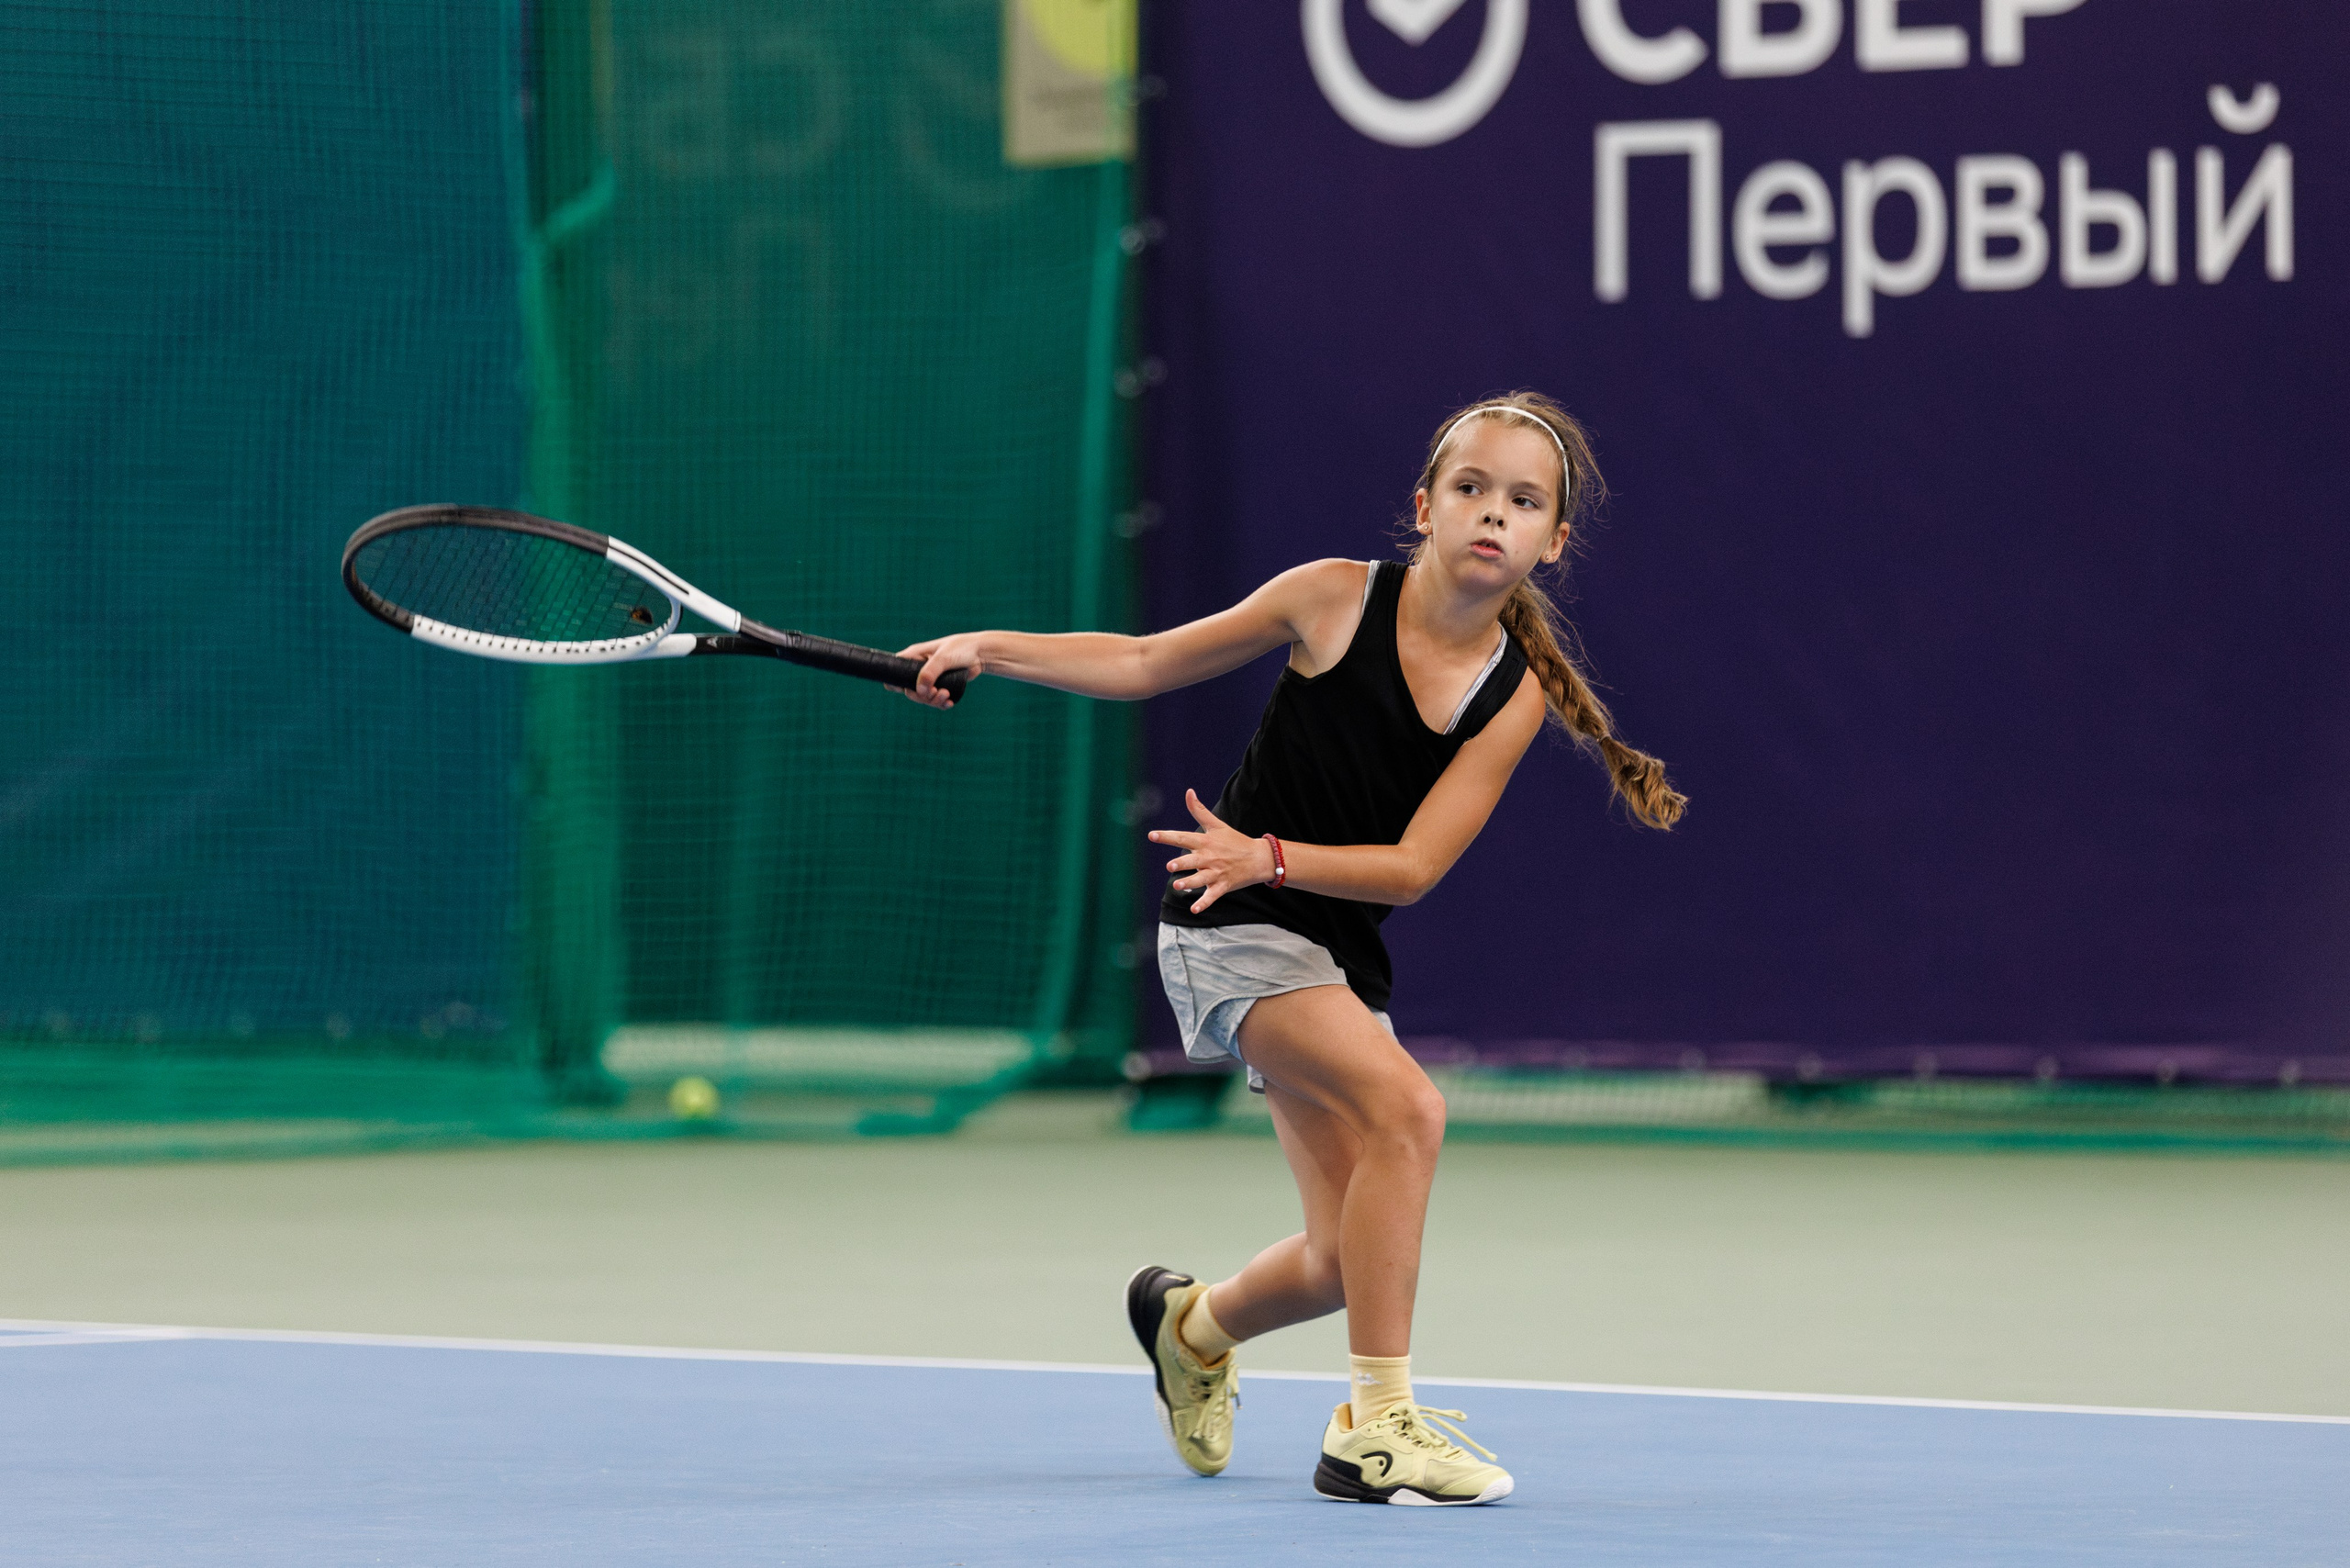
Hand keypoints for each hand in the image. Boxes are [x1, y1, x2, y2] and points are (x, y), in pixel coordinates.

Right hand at [893, 633, 984, 708]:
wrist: (981, 654)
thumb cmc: (961, 649)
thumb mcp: (943, 658)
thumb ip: (929, 673)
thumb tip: (920, 691)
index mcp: (915, 656)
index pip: (895, 669)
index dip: (894, 681)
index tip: (903, 689)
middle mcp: (919, 668)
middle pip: (910, 690)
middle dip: (922, 696)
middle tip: (936, 692)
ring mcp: (931, 678)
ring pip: (923, 697)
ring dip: (933, 701)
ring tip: (946, 696)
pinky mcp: (942, 686)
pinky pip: (936, 700)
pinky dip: (941, 704)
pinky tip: (949, 703)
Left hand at [1148, 789, 1276, 913]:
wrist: (1259, 858)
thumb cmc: (1234, 841)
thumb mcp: (1217, 825)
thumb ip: (1199, 810)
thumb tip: (1188, 791)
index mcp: (1205, 842)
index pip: (1183, 837)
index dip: (1167, 836)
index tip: (1152, 835)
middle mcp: (1209, 857)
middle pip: (1192, 861)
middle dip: (1181, 863)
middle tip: (1170, 866)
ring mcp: (1216, 873)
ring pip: (1200, 879)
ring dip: (1189, 883)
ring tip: (1178, 886)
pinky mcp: (1222, 886)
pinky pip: (1211, 896)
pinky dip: (1203, 903)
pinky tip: (1194, 910)